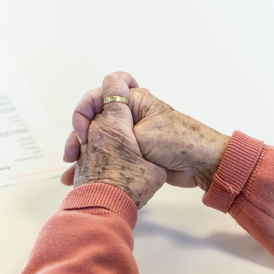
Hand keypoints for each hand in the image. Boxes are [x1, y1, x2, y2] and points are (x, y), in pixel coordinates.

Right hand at [62, 72, 229, 190]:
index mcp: (133, 100)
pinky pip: (108, 155)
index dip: (85, 112)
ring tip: (72, 173)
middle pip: (94, 119)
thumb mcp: (143, 133)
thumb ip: (115, 129)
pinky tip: (81, 178)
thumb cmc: (179, 142)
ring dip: (84, 154)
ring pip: (99, 139)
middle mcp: (129, 114)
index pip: (98, 96)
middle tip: (71, 155)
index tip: (84, 132)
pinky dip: (95, 164)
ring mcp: (130, 134)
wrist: (202, 164)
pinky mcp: (132, 152)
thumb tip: (91, 126)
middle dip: (79, 137)